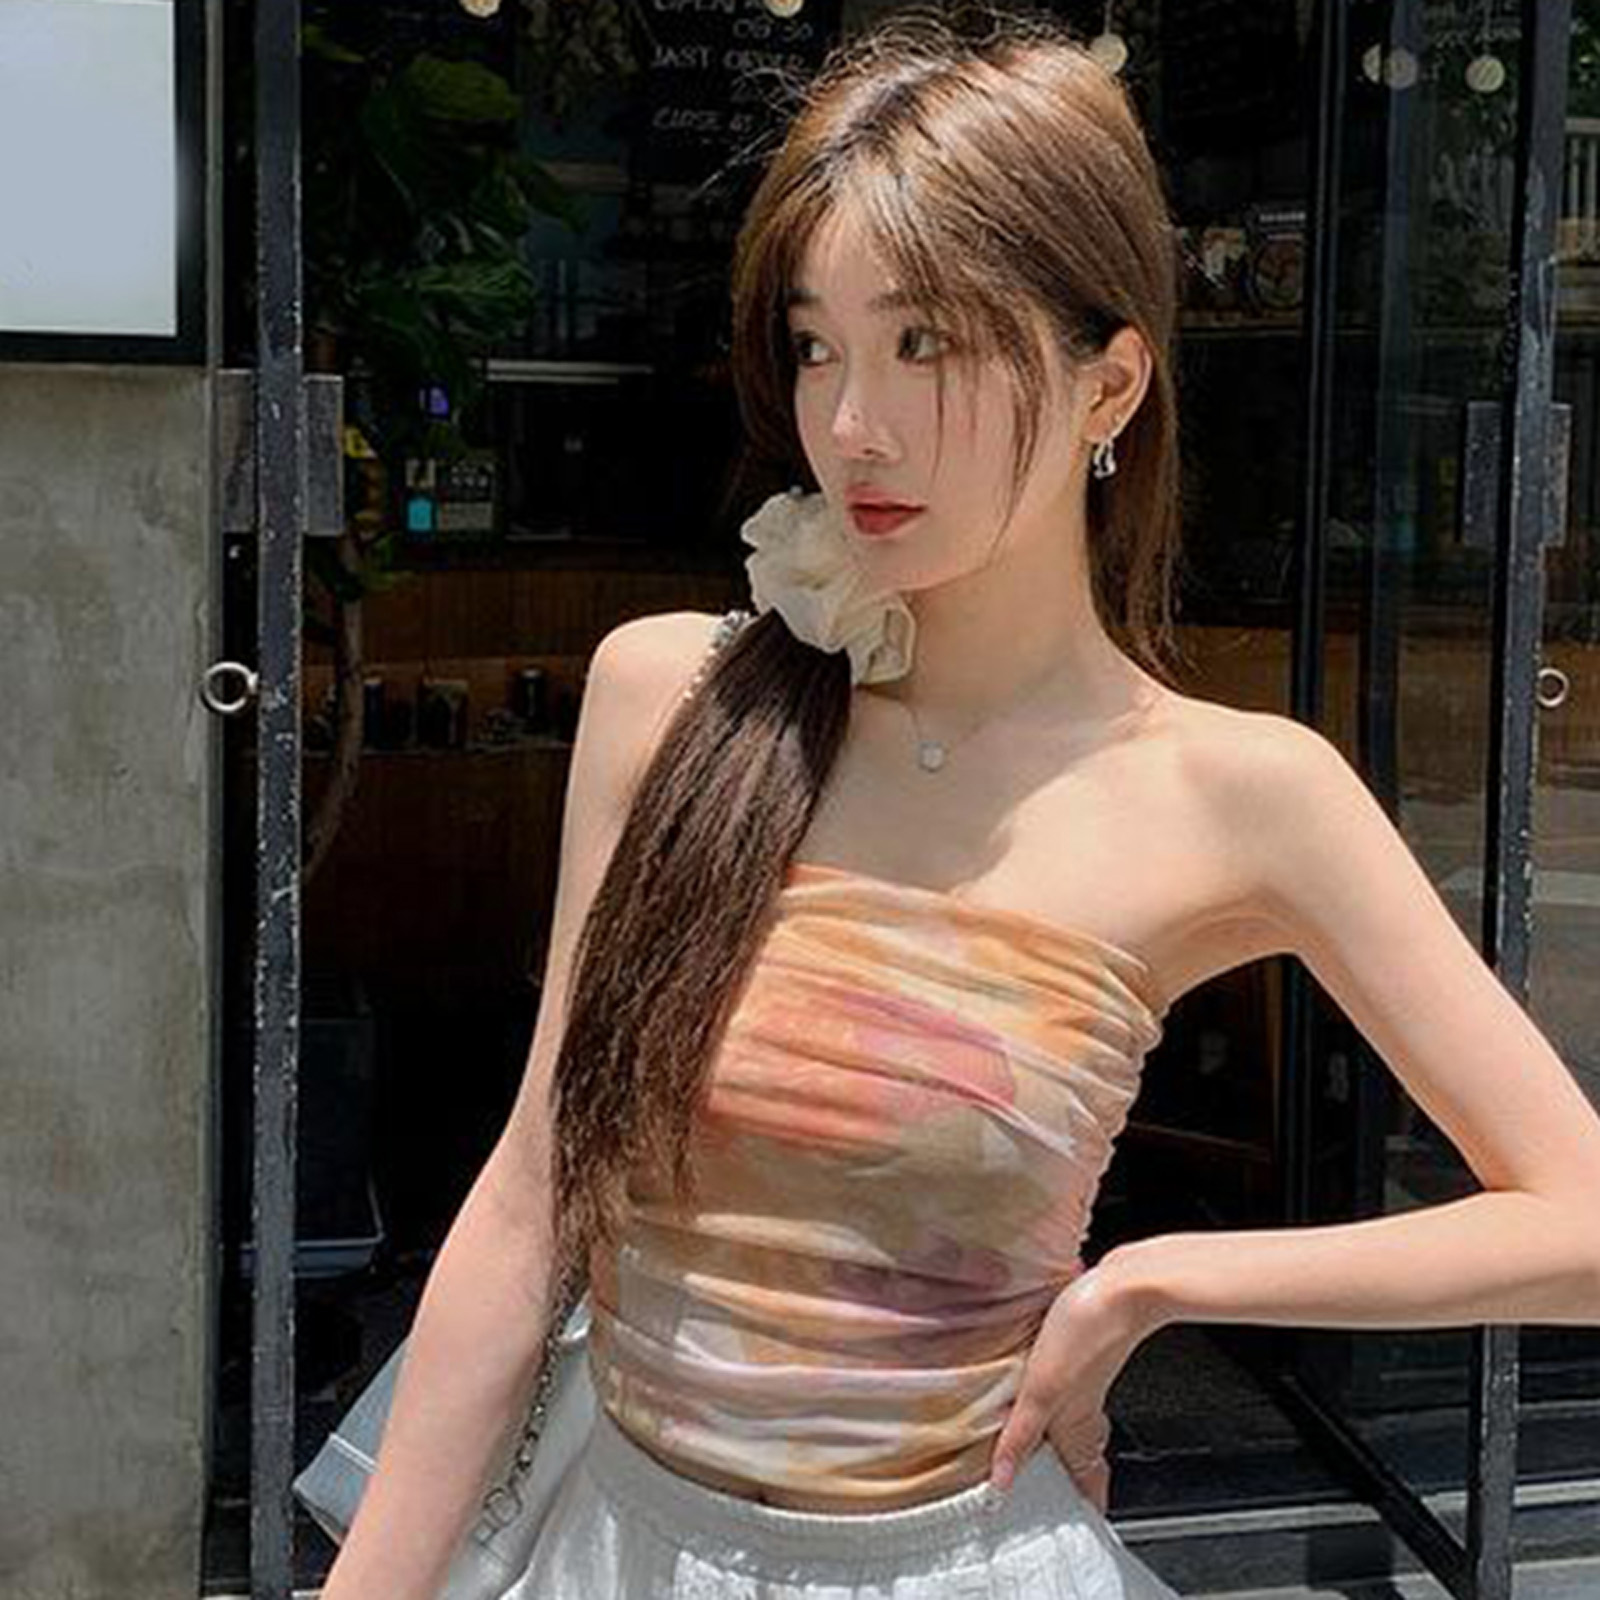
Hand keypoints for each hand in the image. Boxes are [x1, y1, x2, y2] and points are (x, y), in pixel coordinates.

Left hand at [986, 1255, 1150, 1514]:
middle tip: (1048, 1495)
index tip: (1075, 1532)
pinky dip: (1055, 1398)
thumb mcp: (1042, 1390)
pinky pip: (1068, 1387)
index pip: (1088, 1483)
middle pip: (1081, 1455)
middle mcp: (1085, 1409)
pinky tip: (1037, 1384)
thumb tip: (1001, 1482)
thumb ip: (1020, 1435)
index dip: (1084, 1508)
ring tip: (1036, 1449)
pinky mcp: (1081, 1350)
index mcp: (1078, 1427)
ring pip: (1075, 1422)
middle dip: (1067, 1477)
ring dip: (1058, 1438)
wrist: (1126, 1285)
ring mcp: (1085, 1379)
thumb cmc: (1089, 1333)